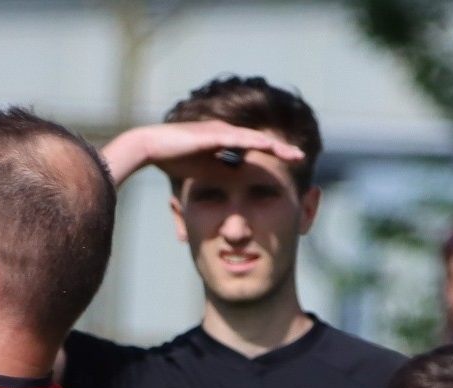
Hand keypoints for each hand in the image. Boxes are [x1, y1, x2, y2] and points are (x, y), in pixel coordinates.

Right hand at [109, 120, 305, 181]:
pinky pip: (240, 138)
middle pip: (261, 142)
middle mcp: (226, 133)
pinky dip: (257, 142)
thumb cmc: (173, 159)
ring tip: (294, 154)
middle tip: (302, 157)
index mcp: (225, 142)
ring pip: (255, 138)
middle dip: (282, 150)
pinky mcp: (213, 134)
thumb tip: (237, 190)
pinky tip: (271, 146)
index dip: (274, 158)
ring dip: (275, 146)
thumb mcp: (204, 173)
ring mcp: (221, 131)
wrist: (150, 146)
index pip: (255, 150)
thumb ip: (221, 175)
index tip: (292, 167)